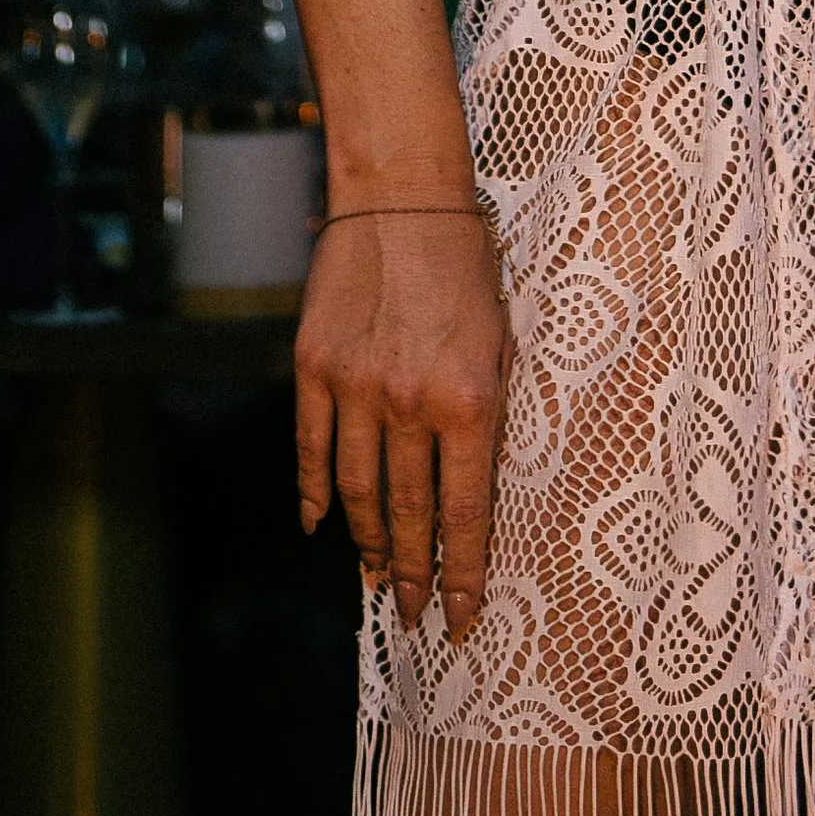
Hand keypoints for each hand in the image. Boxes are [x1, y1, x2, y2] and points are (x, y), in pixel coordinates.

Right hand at [295, 207, 508, 636]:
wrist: (403, 197)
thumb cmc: (468, 265)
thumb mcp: (503, 339)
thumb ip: (490, 413)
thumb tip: (476, 487)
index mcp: (468, 399)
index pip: (464, 511)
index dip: (460, 573)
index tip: (459, 619)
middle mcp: (409, 402)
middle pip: (409, 513)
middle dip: (415, 573)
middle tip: (417, 615)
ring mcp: (355, 387)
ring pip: (356, 492)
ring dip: (369, 543)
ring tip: (379, 578)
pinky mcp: (314, 368)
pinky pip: (311, 449)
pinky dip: (314, 495)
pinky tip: (319, 525)